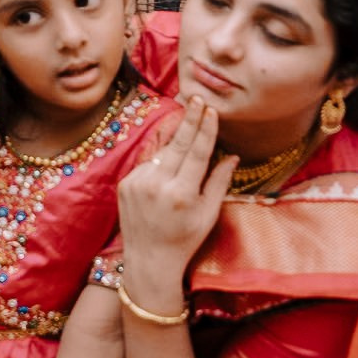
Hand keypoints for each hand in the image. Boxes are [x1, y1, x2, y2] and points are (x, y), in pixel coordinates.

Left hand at [118, 98, 236, 278]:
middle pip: (178, 144)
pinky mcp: (125, 183)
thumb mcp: (208, 214)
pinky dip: (159, 167)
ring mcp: (137, 183)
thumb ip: (219, 183)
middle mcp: (157, 185)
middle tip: (197, 98)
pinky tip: (163, 184)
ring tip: (181, 168)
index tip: (210, 110)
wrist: (148, 259)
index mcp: (181, 193)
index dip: (205, 129)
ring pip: (163, 155)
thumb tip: (233, 156)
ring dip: (175, 150)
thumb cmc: (185, 239)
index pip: (197, 152)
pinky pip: (148, 165)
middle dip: (189, 120)